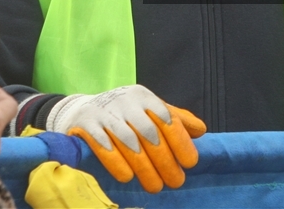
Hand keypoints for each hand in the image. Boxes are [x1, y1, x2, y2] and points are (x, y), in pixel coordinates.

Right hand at [45, 84, 206, 192]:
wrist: (82, 109)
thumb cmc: (124, 115)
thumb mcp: (149, 111)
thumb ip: (175, 118)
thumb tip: (200, 130)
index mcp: (143, 97)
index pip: (166, 117)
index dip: (180, 140)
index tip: (190, 162)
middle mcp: (124, 101)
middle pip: (148, 132)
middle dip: (164, 160)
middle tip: (175, 181)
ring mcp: (104, 111)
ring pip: (127, 140)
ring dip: (143, 166)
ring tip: (154, 186)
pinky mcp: (85, 123)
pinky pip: (101, 144)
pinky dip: (115, 161)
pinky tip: (127, 177)